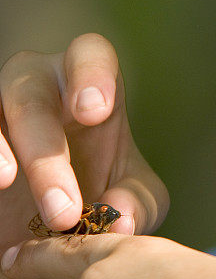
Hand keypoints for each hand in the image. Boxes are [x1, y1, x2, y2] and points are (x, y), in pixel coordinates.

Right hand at [0, 33, 169, 248]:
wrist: (50, 224)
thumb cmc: (99, 190)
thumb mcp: (132, 196)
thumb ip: (139, 202)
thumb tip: (121, 214)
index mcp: (85, 84)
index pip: (89, 54)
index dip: (91, 73)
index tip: (95, 111)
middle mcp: (36, 85)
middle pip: (31, 95)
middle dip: (45, 149)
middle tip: (64, 208)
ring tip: (6, 181)